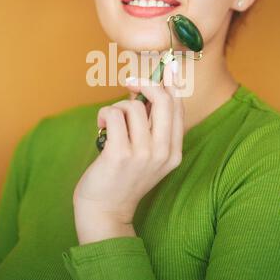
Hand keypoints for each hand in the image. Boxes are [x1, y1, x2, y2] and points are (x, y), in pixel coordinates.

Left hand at [73, 60, 183, 243]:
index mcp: (174, 152)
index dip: (170, 84)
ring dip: (117, 107)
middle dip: (146, 83)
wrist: (106, 210)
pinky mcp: (120, 154)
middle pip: (164, 100)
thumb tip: (152, 89)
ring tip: (110, 122)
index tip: (163, 69)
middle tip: (130, 82)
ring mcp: (143, 154)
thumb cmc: (123, 177)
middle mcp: (163, 152)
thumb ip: (153, 127)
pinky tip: (101, 126)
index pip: (178, 107)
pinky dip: (104, 114)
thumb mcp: (149, 156)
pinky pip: (114, 114)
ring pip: (133, 105)